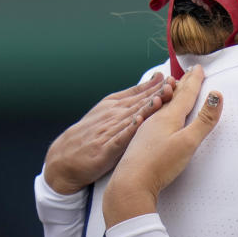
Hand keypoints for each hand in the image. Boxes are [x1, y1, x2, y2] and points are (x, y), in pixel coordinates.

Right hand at [44, 73, 175, 193]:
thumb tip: (156, 79)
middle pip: (138, 103)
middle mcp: (113, 115)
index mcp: (115, 105)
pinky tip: (139, 123)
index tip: (173, 79)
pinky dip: (129, 130)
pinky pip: (119, 138)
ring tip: (160, 99)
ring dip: (146, 109)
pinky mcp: (105, 148)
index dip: (157, 86)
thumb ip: (133, 95)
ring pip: (131, 118)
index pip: (140, 93)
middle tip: (172, 84)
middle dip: (156, 93)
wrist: (65, 157)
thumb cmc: (92, 132)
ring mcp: (109, 131)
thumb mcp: (109, 108)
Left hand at [103, 65, 222, 228]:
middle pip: (173, 97)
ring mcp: (147, 129)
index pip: (185, 94)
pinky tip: (156, 113)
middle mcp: (156, 118)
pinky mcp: (142, 140)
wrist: (130, 183)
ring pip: (162, 105)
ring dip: (170, 94)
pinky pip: (154, 116)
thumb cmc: (159, 164)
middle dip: (183, 83)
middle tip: (190, 72)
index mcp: (169, 116)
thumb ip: (204, 120)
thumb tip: (216, 95)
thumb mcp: (188, 142)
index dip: (194, 81)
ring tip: (173, 86)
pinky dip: (160, 108)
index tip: (199, 68)